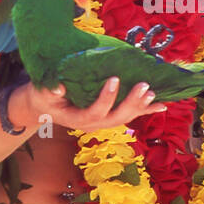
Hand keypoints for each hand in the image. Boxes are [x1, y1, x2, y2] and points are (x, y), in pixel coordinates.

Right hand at [8, 77, 167, 133]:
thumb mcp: (41, 93)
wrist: (45, 107)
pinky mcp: (109, 116)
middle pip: (116, 118)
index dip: (106, 98)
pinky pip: (129, 114)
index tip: (114, 79)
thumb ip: (49, 91)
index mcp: (77, 120)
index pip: (95, 112)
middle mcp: (93, 124)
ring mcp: (103, 122)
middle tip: (145, 87)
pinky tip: (161, 106)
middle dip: (132, 103)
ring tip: (154, 94)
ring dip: (142, 107)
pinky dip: (146, 110)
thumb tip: (58, 88)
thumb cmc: (43, 98)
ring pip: (125, 117)